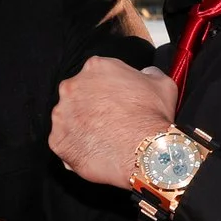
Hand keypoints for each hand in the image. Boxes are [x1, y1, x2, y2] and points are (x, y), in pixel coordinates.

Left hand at [49, 57, 179, 187]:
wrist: (144, 152)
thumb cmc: (152, 117)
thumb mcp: (162, 84)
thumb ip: (149, 73)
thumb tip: (146, 73)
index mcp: (96, 67)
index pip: (97, 74)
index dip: (108, 89)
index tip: (116, 101)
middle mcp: (72, 87)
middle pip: (79, 94)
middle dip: (91, 106)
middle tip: (110, 120)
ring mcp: (61, 114)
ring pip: (69, 118)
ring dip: (81, 126)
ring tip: (103, 138)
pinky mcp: (57, 140)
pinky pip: (65, 143)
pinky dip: (76, 147)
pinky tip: (95, 151)